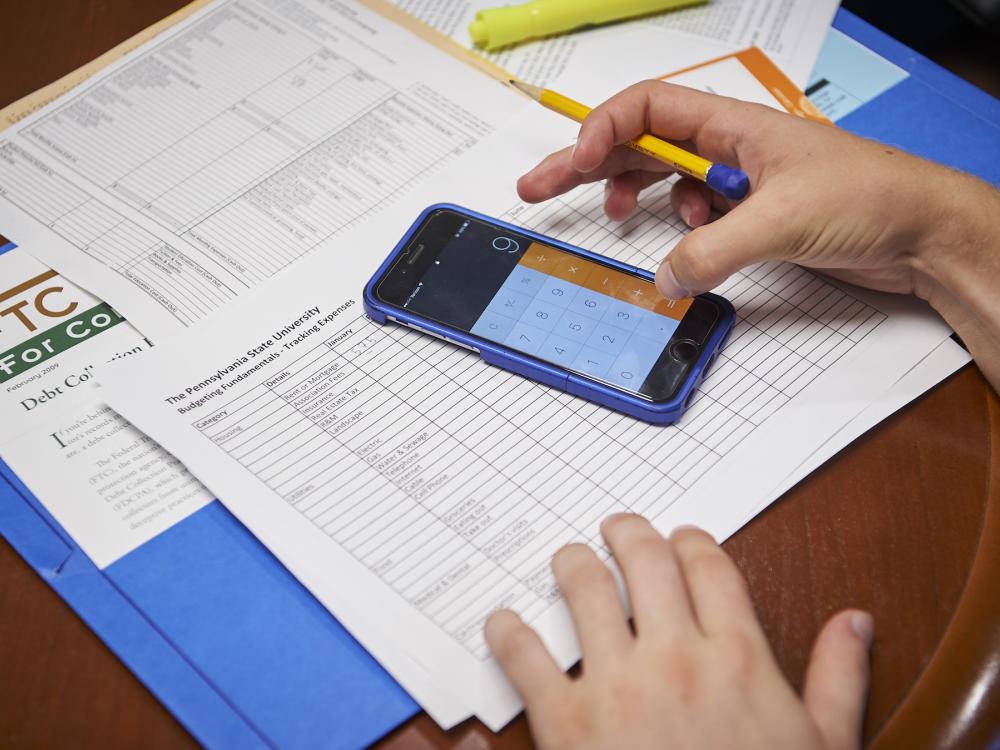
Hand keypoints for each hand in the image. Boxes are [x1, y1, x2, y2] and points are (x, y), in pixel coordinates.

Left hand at [485, 515, 872, 749]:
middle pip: (644, 559)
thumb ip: (838, 679)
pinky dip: (508, 634)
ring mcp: (616, 687)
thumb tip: (855, 621)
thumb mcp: (824, 747)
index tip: (679, 538)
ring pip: (584, 589)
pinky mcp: (566, 723)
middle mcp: (674, 658)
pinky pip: (526, 659)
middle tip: (614, 528)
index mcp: (737, 657)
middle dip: (627, 532)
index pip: (708, 566)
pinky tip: (503, 625)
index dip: (690, 540)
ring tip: (567, 561)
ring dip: (572, 564)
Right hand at [517, 81, 999, 388]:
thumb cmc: (871, 198)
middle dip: (587, 165)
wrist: (923, 232)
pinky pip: (691, 219)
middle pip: (639, 144)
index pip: (647, 107)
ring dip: (631, 198)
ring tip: (613, 219)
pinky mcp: (749, 218)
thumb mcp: (781, 221)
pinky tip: (686, 246)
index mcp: (731, 126)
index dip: (603, 128)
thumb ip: (713, 251)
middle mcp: (727, 149)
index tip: (577, 162)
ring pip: (662, 181)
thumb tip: (664, 279)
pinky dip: (676, 233)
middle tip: (539, 186)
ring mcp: (737, 183)